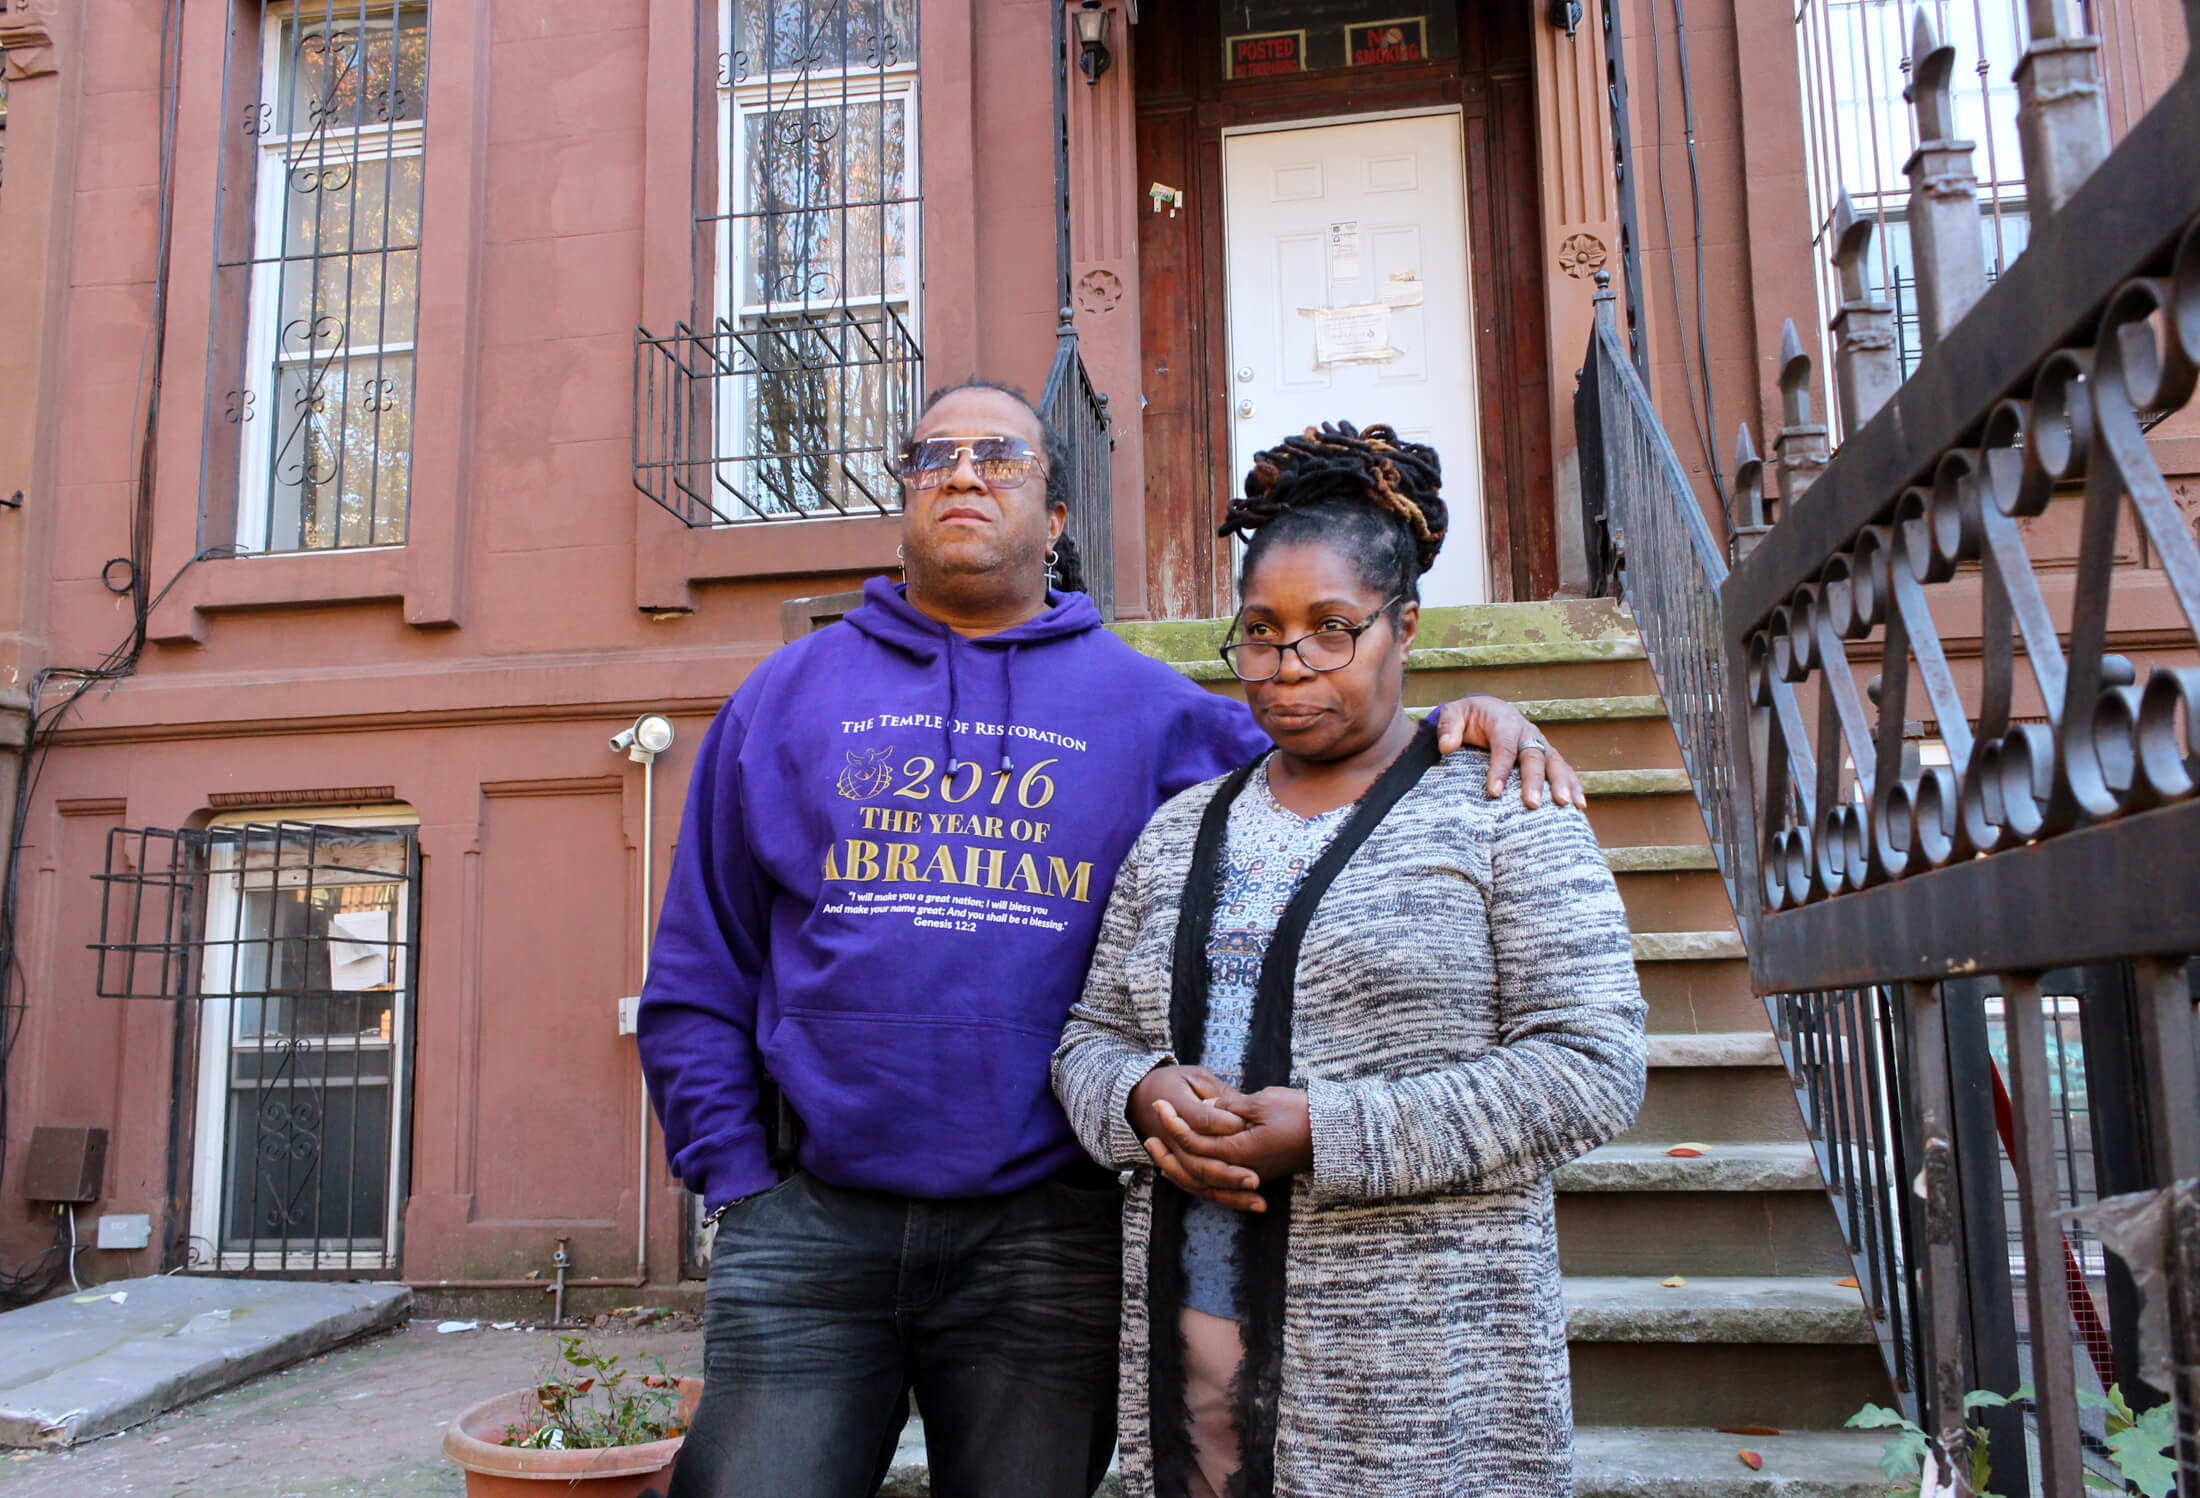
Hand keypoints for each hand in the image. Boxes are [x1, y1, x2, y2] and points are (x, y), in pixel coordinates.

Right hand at [1129, 1066, 1263, 1208]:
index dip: (1228, 1125)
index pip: (1204, 1121)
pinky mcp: (1182, 1167)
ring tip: (1259, 1203)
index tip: (1251, 1126)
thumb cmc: (1174, 1084)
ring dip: (1230, 1196)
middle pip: (1199, 1164)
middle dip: (1229, 1175)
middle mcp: (1173, 1139)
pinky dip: (1224, 1198)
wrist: (1138, 1098)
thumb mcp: (1195, 1078)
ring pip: (1200, 1182)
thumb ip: (1219, 1093)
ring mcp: (1176, 1156)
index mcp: (1177, 1108)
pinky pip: (1200, 1188)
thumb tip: (1243, 1111)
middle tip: (1256, 1179)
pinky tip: (1250, 1203)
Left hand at [1152, 1086, 1313, 1191]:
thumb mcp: (1261, 1103)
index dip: (1174, 1124)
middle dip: (1169, 1148)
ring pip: (1203, 1180)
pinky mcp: (1253, 1173)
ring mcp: (1247, 1174)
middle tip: (1149, 1129)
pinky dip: (1197, 1174)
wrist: (1331, 1134)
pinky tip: (1187, 1162)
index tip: (1159, 1104)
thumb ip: (1228, 1106)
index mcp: (1239, 1152)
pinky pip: (1216, 1181)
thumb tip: (1205, 1105)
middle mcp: (1241, 1169)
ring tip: (1158, 1152)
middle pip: (1193, 1168)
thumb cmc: (1300, 1114)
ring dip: (1177, 1166)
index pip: (1195, 1142)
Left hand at [1432, 694, 1584, 808]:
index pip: (1504, 746)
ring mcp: (1540, 744)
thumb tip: (1447, 746)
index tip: (1494, 792)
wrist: (1489, 712)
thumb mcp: (1454, 714)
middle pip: (1533, 756)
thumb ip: (1448, 726)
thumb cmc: (1469, 717)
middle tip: (1531, 804)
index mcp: (1504, 721)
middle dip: (1534, 780)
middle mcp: (1527, 732)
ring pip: (1555, 762)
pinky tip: (1580, 806)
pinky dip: (1575, 786)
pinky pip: (1565, 770)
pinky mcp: (1548, 756)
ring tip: (1565, 804)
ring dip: (1562, 783)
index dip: (1500, 769)